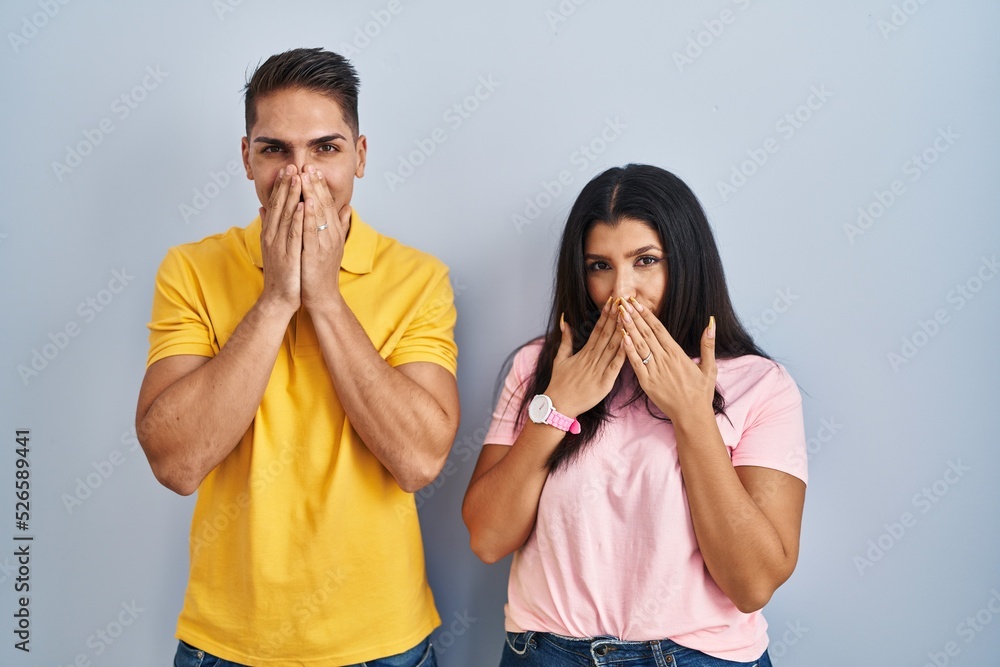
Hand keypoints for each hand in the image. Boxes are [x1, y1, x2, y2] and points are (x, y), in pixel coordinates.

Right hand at [259, 165, 302, 314]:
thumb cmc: (281, 273)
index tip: (289, 168)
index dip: (282, 186)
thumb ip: (269, 226)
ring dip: (292, 196)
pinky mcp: (288, 255)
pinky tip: (304, 206)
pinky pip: (294, 234)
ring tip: (298, 178)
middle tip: (292, 164)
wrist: (278, 298)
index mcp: (271, 232)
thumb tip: (264, 208)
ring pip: (286, 216)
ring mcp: (279, 245)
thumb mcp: (273, 246)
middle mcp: (273, 236)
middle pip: (279, 205)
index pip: (277, 204)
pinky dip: (299, 219)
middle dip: (286, 184)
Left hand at [299, 164, 351, 311]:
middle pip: (324, 204)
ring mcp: (325, 243)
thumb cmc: (322, 271)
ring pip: (319, 214)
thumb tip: (347, 208)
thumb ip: (340, 225)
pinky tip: (304, 203)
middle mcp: (332, 234)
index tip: (312, 169)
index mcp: (334, 231)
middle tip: (308, 165)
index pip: (327, 203)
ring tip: (303, 177)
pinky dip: (308, 216)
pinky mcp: (317, 253)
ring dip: (311, 194)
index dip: (320, 186)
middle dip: (315, 184)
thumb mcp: (333, 244)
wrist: (322, 295)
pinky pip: (312, 231)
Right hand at [544, 297, 625, 417]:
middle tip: (624, 301)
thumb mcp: (560, 358)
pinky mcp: (604, 383)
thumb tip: (564, 321)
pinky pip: (615, 366)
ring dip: (621, 331)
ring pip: (612, 347)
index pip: (597, 329)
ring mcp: (598, 370)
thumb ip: (565, 340)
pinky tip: (629, 343)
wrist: (558, 405)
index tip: (612, 301)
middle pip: (607, 334)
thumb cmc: (559, 383)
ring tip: (629, 316)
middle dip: (616, 317)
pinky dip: (622, 354)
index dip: (605, 315)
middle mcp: (592, 358)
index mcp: (584, 352)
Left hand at [618, 296, 716, 422]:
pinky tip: (621, 338)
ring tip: (619, 313)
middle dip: (634, 316)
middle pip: (647, 333)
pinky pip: (635, 363)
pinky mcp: (647, 382)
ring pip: (639, 345)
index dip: (647, 314)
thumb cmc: (701, 393)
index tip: (637, 303)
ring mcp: (655, 370)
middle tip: (623, 301)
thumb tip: (711, 322)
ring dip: (628, 328)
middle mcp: (665, 359)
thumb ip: (708, 344)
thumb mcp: (710, 367)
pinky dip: (628, 350)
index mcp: (678, 354)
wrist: (692, 416)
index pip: (659, 329)